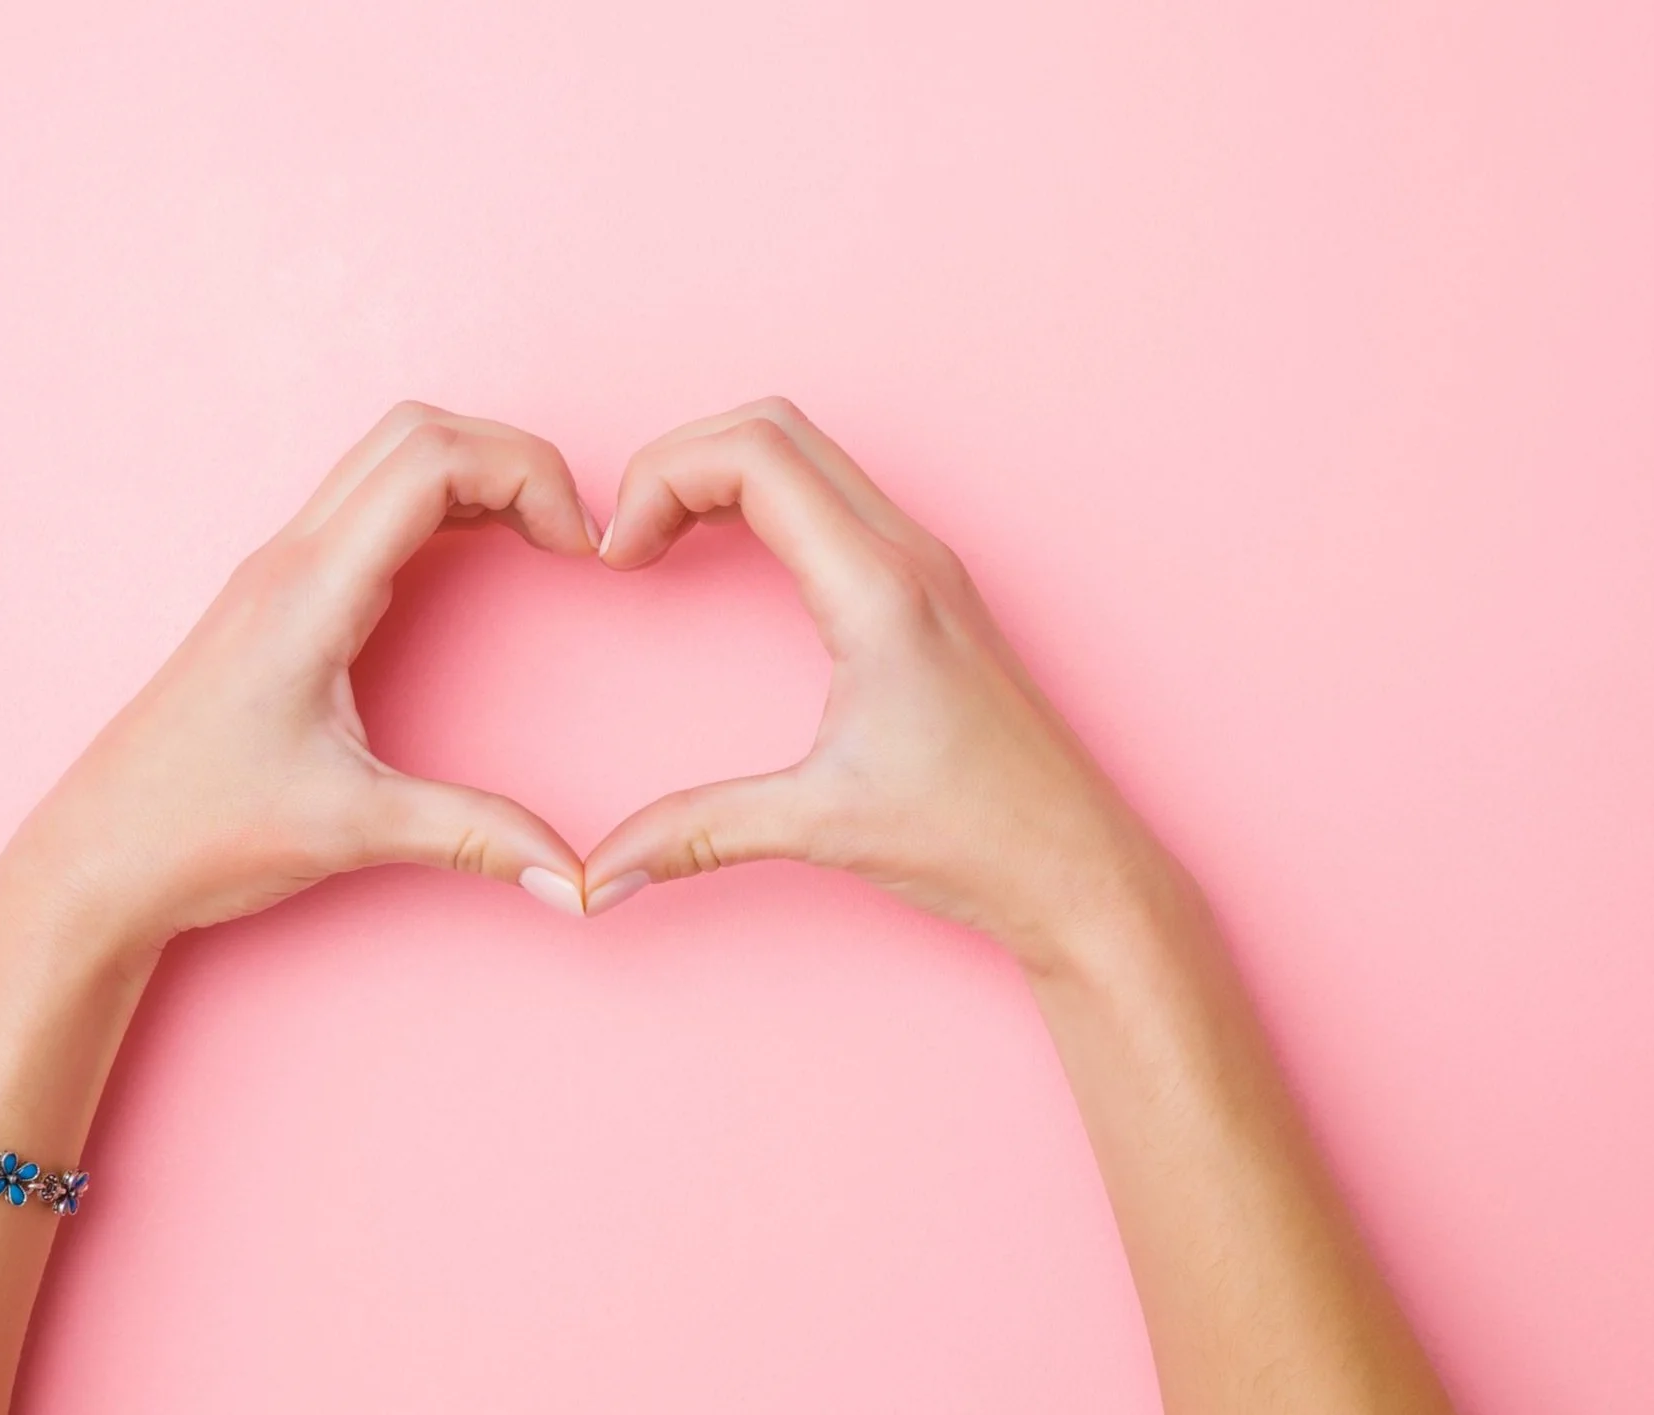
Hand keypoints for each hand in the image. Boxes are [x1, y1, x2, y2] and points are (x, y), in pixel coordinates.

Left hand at [0, 402, 597, 965]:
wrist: (96, 860)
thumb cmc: (198, 832)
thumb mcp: (350, 831)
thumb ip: (473, 837)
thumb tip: (577, 880)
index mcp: (310, 590)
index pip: (434, 459)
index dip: (529, 474)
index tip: (580, 548)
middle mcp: (291, 559)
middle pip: (417, 431)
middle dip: (514, 458)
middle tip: (572, 531)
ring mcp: (278, 571)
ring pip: (389, 456)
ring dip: (475, 472)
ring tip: (539, 538)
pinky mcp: (277, 598)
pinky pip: (368, 505)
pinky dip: (440, 505)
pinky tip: (477, 558)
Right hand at [582, 398, 1179, 972]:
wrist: (1078, 866)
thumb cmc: (978, 836)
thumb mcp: (819, 826)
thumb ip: (696, 833)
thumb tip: (600, 875)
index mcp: (878, 588)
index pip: (753, 454)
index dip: (660, 478)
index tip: (618, 555)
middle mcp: (907, 553)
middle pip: (772, 426)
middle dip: (678, 460)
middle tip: (628, 537)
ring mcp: (925, 563)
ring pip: (806, 451)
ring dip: (720, 472)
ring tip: (662, 541)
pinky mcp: (929, 588)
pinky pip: (834, 496)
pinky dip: (762, 499)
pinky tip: (727, 557)